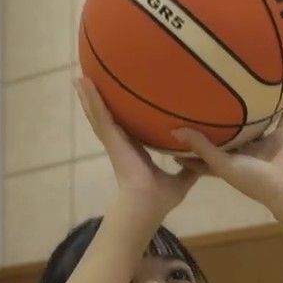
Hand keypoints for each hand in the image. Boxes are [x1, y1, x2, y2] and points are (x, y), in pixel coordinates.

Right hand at [77, 77, 200, 221]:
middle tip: (91, 83)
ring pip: (98, 114)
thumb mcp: (180, 181)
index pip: (128, 129)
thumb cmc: (159, 199)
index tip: (119, 101)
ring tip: (81, 79)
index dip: (122, 116)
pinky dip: (91, 99)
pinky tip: (83, 83)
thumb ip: (189, 170)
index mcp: (135, 153)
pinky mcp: (111, 140)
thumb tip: (201, 162)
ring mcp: (114, 141)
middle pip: (107, 119)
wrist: (147, 204)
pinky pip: (100, 115)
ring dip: (89, 97)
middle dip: (99, 102)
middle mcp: (121, 145)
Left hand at [172, 106, 282, 213]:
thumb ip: (202, 148)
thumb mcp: (223, 165)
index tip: (171, 130)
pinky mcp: (281, 138)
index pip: (202, 153)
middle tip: (200, 101)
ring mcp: (262, 145)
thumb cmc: (252, 180)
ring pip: (254, 125)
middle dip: (216, 122)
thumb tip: (174, 131)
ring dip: (250, 111)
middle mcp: (243, 152)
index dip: (187, 146)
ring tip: (239, 89)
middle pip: (227, 135)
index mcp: (227, 162)